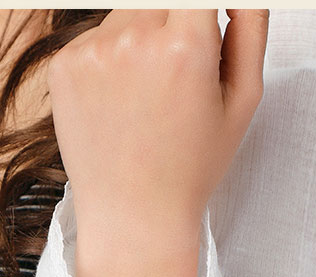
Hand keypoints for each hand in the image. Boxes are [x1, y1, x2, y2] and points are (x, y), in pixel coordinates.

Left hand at [47, 9, 268, 276]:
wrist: (132, 217)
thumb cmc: (193, 166)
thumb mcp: (243, 99)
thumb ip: (251, 24)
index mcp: (184, 46)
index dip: (206, 9)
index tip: (206, 26)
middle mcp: (133, 39)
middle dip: (177, 19)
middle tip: (181, 67)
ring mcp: (92, 51)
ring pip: (128, 11)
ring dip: (143, 35)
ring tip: (149, 95)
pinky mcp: (63, 64)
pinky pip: (96, 36)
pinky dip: (112, 58)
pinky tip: (121, 105)